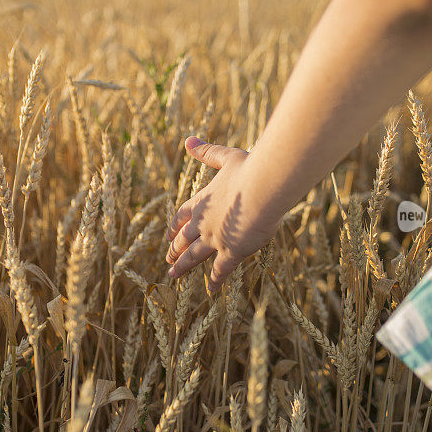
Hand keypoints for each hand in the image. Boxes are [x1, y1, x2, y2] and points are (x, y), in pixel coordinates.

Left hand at [165, 136, 280, 291]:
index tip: (168, 236)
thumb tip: (188, 140)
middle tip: (168, 259)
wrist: (263, 188)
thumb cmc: (249, 169)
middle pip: (183, 239)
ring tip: (173, 275)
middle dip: (175, 249)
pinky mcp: (231, 252)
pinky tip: (211, 291)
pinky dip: (215, 281)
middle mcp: (203, 222)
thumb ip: (206, 152)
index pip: (181, 217)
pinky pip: (220, 271)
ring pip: (194, 256)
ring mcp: (215, 239)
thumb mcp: (225, 157)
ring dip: (183, 266)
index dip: (174, 227)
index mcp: (202, 201)